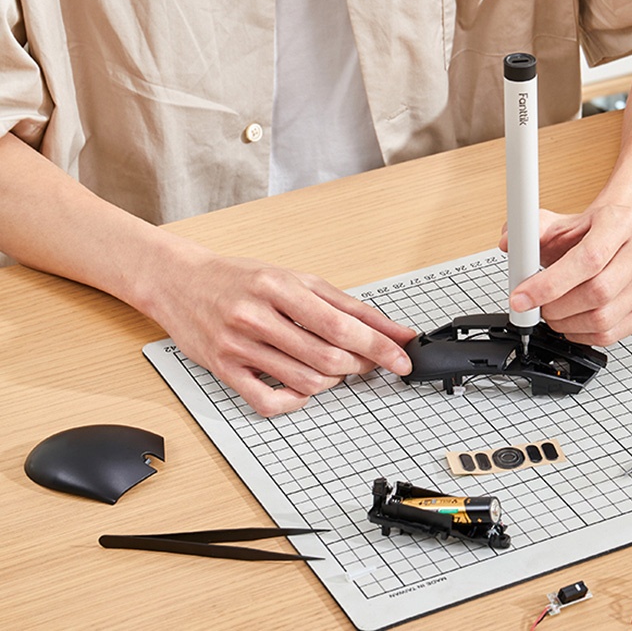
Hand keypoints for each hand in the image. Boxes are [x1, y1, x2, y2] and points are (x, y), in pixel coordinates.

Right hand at [149, 254, 415, 416]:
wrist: (179, 282)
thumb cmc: (241, 279)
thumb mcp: (295, 279)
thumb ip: (345, 305)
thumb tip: (393, 329)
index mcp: (279, 287)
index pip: (342, 324)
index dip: (379, 346)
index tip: (401, 359)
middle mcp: (256, 316)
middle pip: (327, 357)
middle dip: (358, 365)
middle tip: (366, 362)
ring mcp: (238, 346)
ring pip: (305, 381)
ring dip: (332, 382)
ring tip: (335, 369)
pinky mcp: (224, 370)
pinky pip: (268, 402)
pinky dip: (295, 401)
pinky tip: (302, 388)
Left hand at [500, 206, 631, 345]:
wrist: (618, 238)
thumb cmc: (589, 233)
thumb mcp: (558, 224)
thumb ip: (531, 230)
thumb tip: (509, 242)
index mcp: (622, 221)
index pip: (589, 259)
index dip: (550, 284)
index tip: (522, 297)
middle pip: (598, 293)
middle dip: (557, 308)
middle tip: (537, 308)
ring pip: (605, 319)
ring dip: (568, 325)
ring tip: (553, 314)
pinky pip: (614, 334)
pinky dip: (584, 336)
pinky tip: (572, 322)